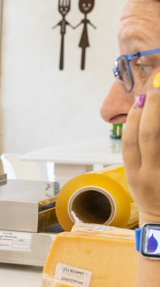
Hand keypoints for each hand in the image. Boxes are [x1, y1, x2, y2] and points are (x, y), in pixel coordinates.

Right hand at [121, 92, 159, 220]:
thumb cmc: (151, 195)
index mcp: (135, 174)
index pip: (130, 142)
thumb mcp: (137, 177)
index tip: (138, 100)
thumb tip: (141, 119)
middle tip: (155, 91)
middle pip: (149, 137)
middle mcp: (150, 175)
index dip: (133, 119)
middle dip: (152, 110)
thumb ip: (138, 153)